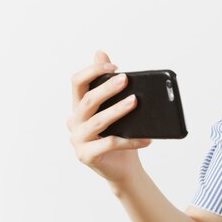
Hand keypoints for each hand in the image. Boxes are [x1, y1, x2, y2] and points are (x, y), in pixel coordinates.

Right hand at [66, 50, 151, 185]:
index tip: (114, 67)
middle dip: (107, 89)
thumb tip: (100, 53)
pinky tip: (147, 138)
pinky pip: (111, 144)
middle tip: (126, 80)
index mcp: (78, 106)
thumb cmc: (119, 133)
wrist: (123, 168)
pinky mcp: (86, 156)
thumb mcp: (114, 106)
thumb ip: (107, 82)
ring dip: (117, 110)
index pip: (77, 82)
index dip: (93, 71)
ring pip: (98, 121)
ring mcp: (78, 140)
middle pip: (87, 101)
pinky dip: (131, 140)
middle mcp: (74, 122)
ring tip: (135, 102)